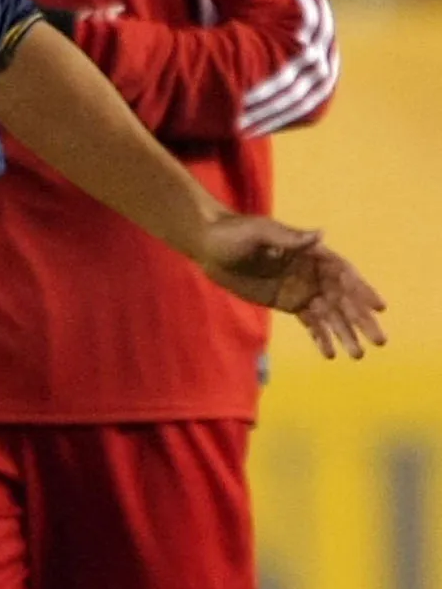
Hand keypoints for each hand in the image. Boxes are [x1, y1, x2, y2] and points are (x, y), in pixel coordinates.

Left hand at [194, 216, 386, 358]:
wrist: (209, 246)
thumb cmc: (234, 233)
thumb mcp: (260, 233)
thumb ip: (289, 238)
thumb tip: (320, 235)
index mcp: (313, 254)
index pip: (345, 275)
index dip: (363, 291)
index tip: (378, 308)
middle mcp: (313, 273)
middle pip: (344, 299)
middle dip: (361, 320)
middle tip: (379, 341)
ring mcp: (301, 289)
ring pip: (329, 315)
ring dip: (345, 334)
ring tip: (358, 355)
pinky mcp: (287, 302)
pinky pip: (310, 322)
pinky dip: (321, 337)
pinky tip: (331, 354)